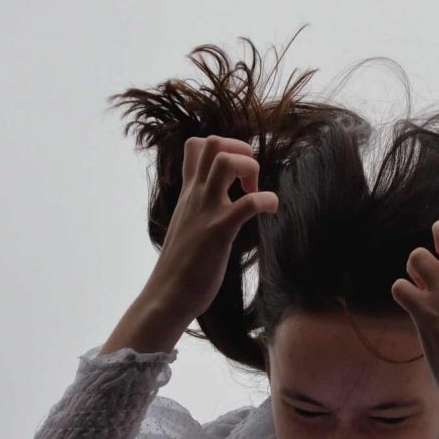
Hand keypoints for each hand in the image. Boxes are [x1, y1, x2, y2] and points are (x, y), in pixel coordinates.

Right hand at [142, 135, 278, 321]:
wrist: (167, 297)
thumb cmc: (181, 267)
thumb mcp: (187, 226)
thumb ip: (199, 209)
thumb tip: (219, 206)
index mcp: (188, 194)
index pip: (196, 146)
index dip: (224, 147)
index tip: (238, 174)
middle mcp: (195, 196)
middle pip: (212, 141)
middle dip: (240, 150)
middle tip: (249, 181)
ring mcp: (206, 211)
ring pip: (225, 160)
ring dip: (250, 167)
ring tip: (255, 191)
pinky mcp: (219, 231)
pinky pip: (248, 203)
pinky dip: (267, 200)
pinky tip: (271, 210)